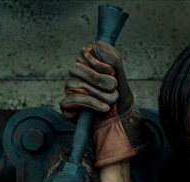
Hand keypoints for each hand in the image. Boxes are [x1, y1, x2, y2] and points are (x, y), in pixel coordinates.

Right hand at [60, 42, 145, 167]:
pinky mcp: (67, 109)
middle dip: (96, 78)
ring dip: (96, 92)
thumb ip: (113, 61)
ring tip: (112, 99)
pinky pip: (71, 100)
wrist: (122, 127)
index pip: (82, 54)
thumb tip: (96, 44)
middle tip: (114, 86)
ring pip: (73, 84)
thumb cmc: (122, 103)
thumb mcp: (122, 80)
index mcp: (89, 67)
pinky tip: (104, 108)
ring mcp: (70, 93)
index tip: (111, 72)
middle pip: (75, 69)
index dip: (95, 62)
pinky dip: (89, 103)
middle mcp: (77, 78)